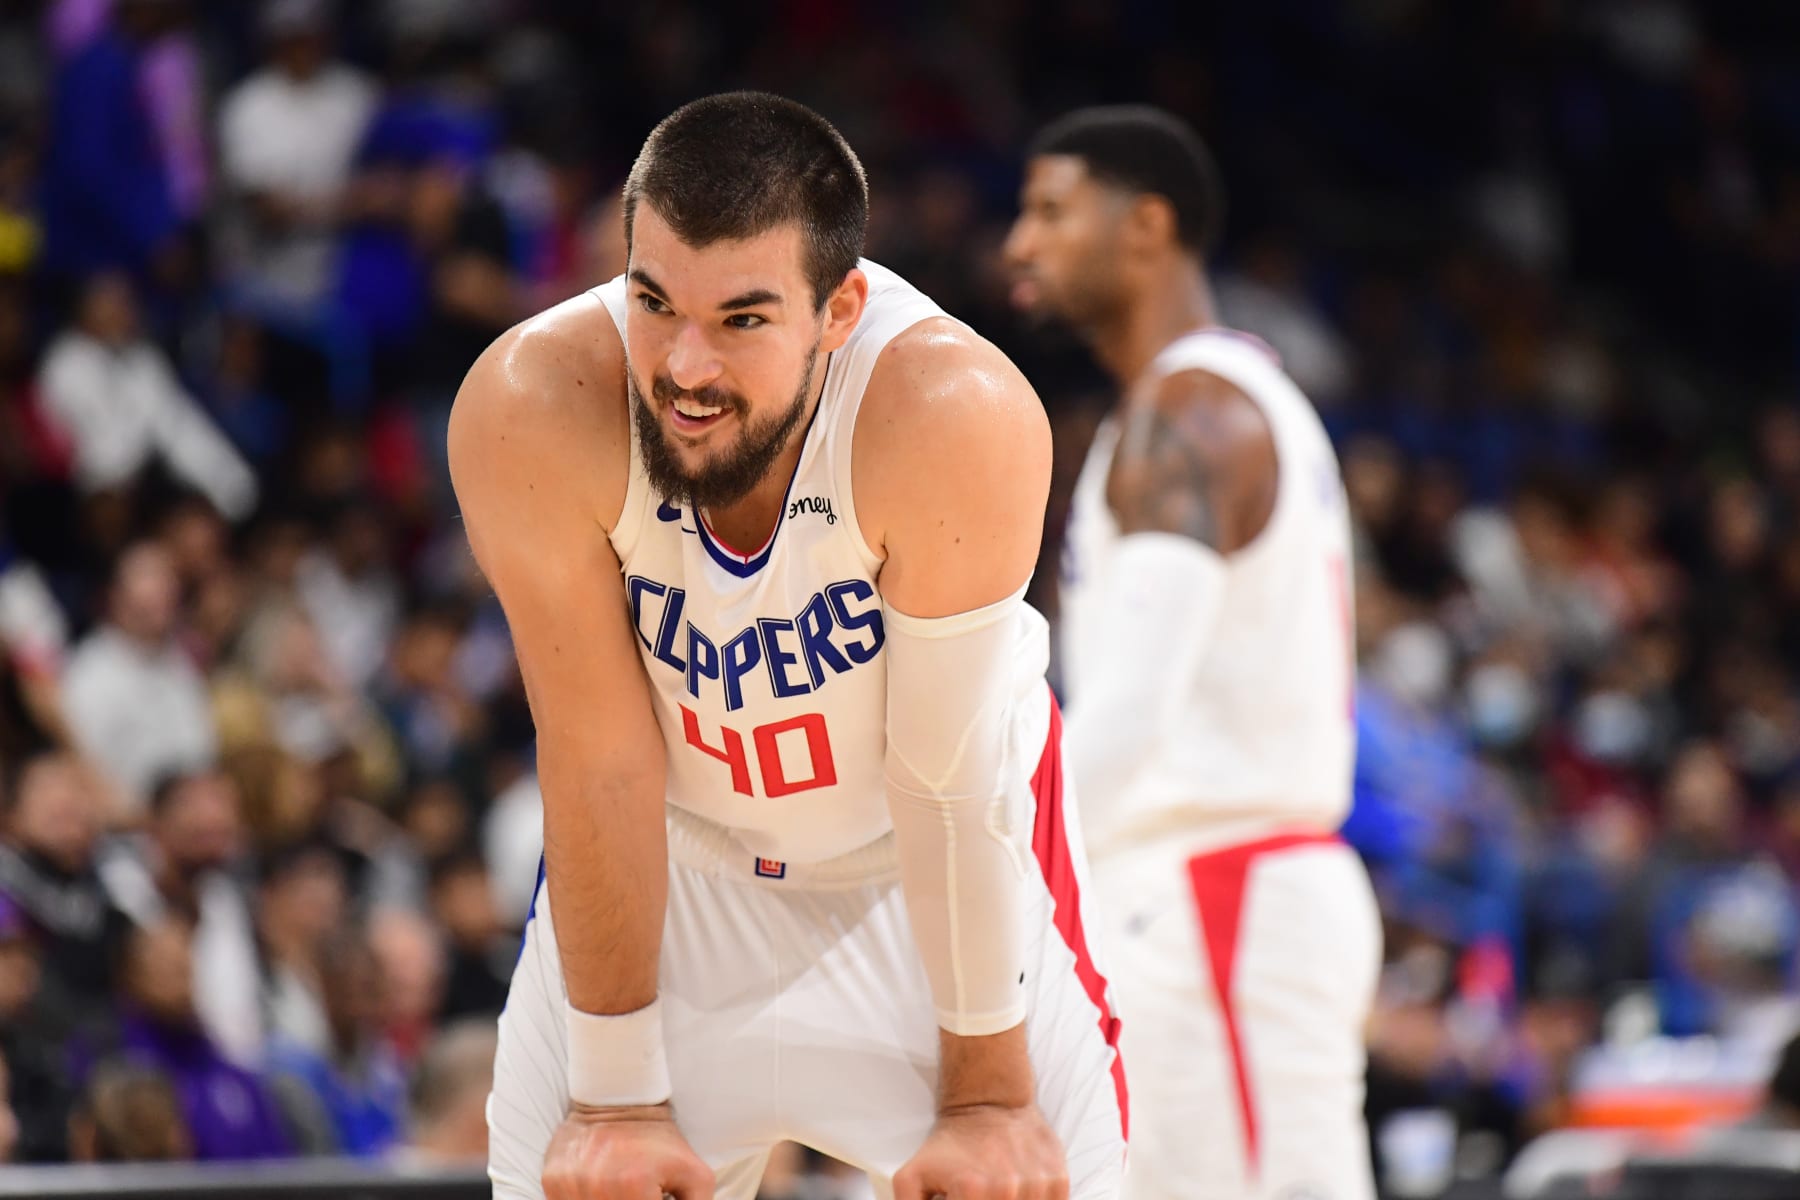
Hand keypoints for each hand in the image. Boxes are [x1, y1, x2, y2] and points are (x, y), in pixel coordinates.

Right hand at [542, 1102, 713, 1199]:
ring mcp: (570, 1184)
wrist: (620, 1098)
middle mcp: (597, 1187)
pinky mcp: (552, 1180)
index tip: (653, 1197)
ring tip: (620, 1189)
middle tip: (636, 1191)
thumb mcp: (695, 1176)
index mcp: (633, 1187)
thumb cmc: (660, 1141)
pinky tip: (599, 1188)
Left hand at [893, 1103, 1067, 1199]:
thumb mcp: (911, 1177)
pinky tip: (1019, 1192)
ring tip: (997, 1191)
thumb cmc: (949, 1145)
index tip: (963, 1198)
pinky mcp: (1058, 1180)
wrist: (989, 1100)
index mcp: (972, 1190)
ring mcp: (1037, 1186)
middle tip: (978, 1193)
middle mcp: (1007, 1190)